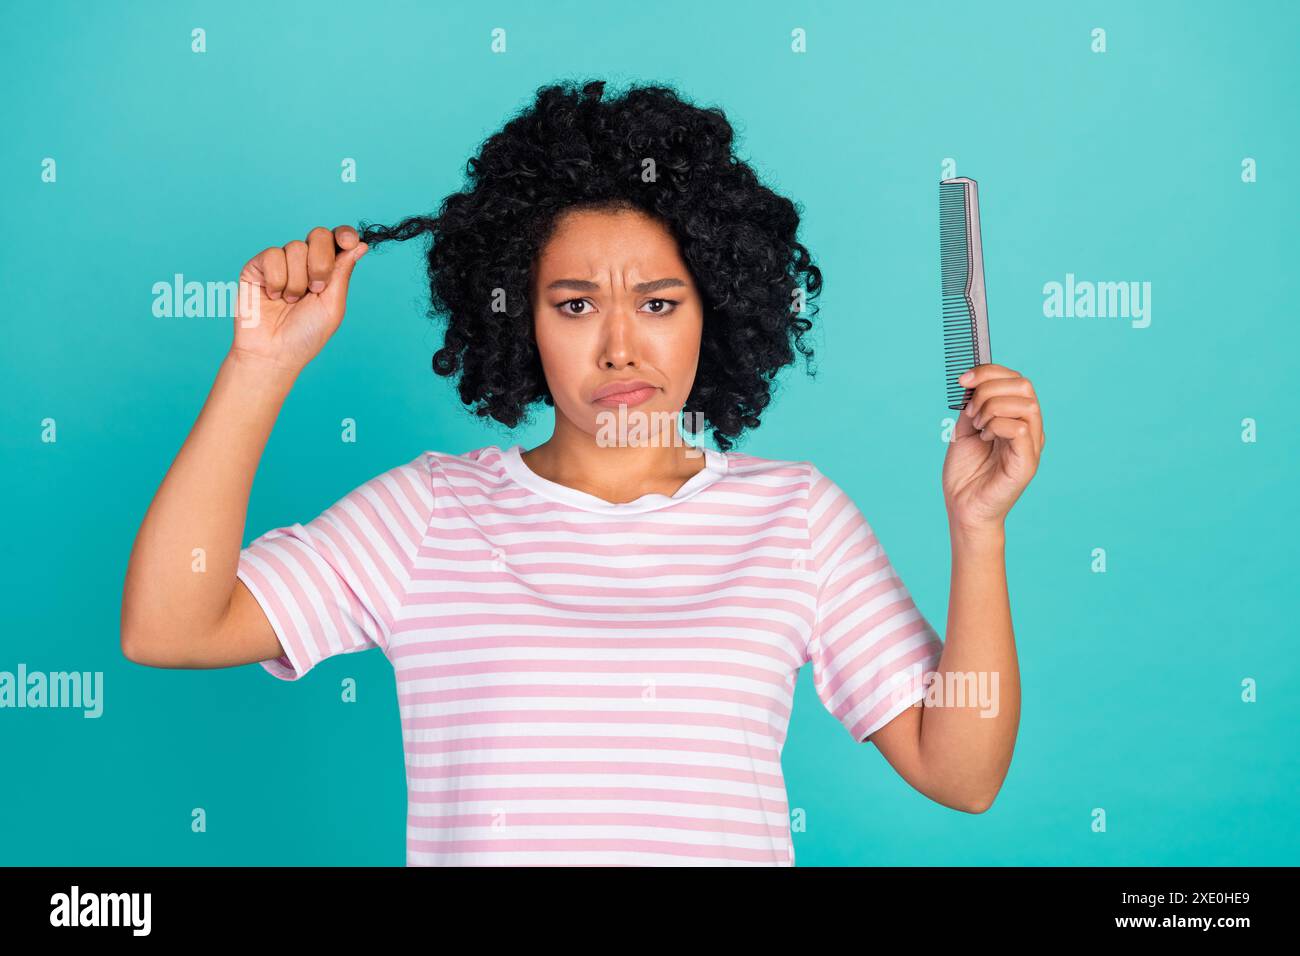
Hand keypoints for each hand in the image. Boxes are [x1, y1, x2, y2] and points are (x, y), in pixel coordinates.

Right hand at [231, 225, 367, 375]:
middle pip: (318, 236)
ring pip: (295, 247)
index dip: (344, 234)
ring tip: (291, 301)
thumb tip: (361, 244)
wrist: (274, 352)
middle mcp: (304, 262)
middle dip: (321, 263)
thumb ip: (343, 272)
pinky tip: (273, 296)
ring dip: (298, 281)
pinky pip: (272, 255)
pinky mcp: (257, 266)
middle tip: (315, 289)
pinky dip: (277, 280)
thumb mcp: (332, 304)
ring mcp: (280, 262)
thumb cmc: (306, 334)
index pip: (337, 239)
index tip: (349, 241)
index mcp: (327, 269)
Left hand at [942, 363, 1044, 534]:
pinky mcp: (1028, 462)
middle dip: (989, 388)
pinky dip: (996, 425)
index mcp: (1015, 418)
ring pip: (1025, 404)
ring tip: (977, 427)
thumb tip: (973, 380)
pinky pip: (1020, 429)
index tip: (962, 380)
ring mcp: (1031, 445)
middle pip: (1023, 385)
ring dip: (992, 408)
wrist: (963, 507)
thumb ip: (972, 405)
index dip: (988, 372)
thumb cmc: (966, 473)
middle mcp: (1029, 428)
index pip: (1014, 380)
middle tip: (970, 411)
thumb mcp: (964, 429)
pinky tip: (985, 438)